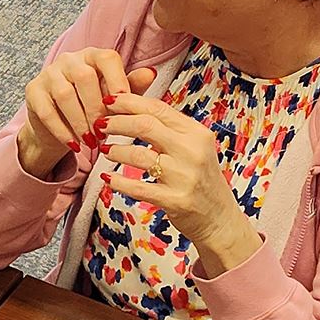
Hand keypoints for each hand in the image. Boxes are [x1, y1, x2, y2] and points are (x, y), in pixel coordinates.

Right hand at [16, 48, 156, 178]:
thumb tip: (151, 72)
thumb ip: (131, 87)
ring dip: (79, 122)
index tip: (122, 105)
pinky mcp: (33, 90)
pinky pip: (47, 111)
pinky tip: (74, 145)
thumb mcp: (115, 99)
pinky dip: (62, 131)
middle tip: (104, 132)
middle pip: (83, 77)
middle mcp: (70, 59)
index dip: (117, 80)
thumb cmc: (92, 107)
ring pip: (64, 95)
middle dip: (96, 109)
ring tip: (90, 142)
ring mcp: (49, 73)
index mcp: (93, 55)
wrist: (60, 125)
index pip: (107, 58)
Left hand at [97, 92, 261, 274]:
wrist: (219, 218)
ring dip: (115, 151)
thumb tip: (134, 108)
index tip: (109, 101)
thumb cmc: (200, 179)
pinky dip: (118, 181)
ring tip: (105, 150)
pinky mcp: (175, 200)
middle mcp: (192, 152)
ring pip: (138, 155)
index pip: (158, 108)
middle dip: (116, 123)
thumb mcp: (194, 147)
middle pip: (145, 126)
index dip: (129, 102)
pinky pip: (137, 187)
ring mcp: (184, 177)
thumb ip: (170, 129)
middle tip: (100, 125)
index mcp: (197, 133)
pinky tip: (107, 177)